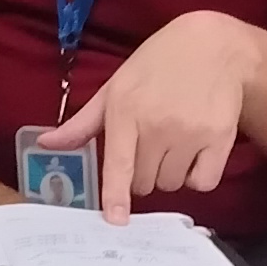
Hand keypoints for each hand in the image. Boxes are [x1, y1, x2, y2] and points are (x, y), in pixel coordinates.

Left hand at [54, 10, 263, 217]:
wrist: (212, 46)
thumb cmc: (157, 65)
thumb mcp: (116, 87)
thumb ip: (83, 122)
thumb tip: (46, 143)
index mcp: (126, 111)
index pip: (119, 164)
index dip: (116, 196)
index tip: (116, 219)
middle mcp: (158, 125)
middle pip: (144, 183)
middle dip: (143, 174)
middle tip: (150, 147)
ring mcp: (191, 133)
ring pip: (172, 184)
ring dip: (169, 174)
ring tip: (174, 143)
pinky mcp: (220, 138)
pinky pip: (203, 181)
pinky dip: (197, 176)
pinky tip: (196, 153)